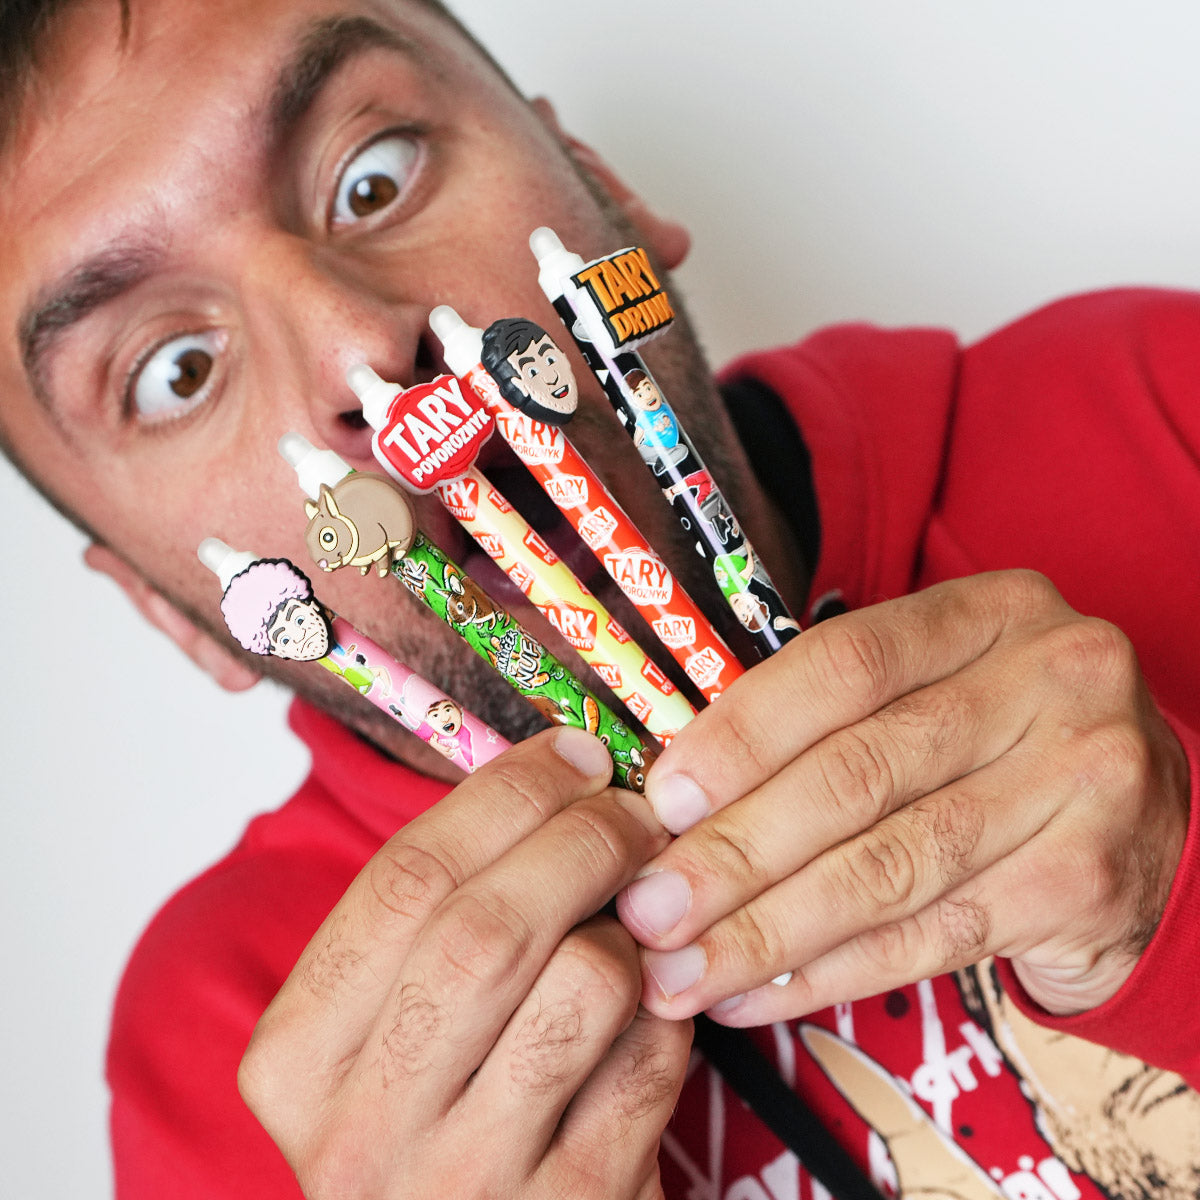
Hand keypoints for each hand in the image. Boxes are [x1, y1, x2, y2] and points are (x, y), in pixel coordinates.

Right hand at [240, 727, 690, 1198]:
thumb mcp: (386, 1030)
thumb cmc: (433, 1124)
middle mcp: (365, 1128)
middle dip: (584, 838)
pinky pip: (650, 1058)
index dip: (507, 796)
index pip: (404, 879)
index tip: (574, 755)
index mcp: (298, 1057)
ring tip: (636, 921)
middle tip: (635, 810)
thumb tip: (555, 777)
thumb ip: (435, 920)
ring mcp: (470, 1181)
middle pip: (490, 924)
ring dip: (631, 927)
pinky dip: (667, 1006)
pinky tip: (650, 1004)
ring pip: (583, 984)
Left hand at [616, 570, 1189, 1023]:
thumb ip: (834, 716)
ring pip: (889, 865)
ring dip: (769, 929)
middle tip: (649, 910)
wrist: (1154, 821)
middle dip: (736, 852)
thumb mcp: (940, 688)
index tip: (666, 798)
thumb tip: (684, 794)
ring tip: (685, 968)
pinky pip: (933, 935)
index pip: (844, 664)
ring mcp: (1081, 780)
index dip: (743, 733)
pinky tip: (762, 993)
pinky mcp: (1087, 880)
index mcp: (989, 611)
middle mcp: (1048, 680)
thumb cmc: (1003, 744)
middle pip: (857, 773)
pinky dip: (836, 970)